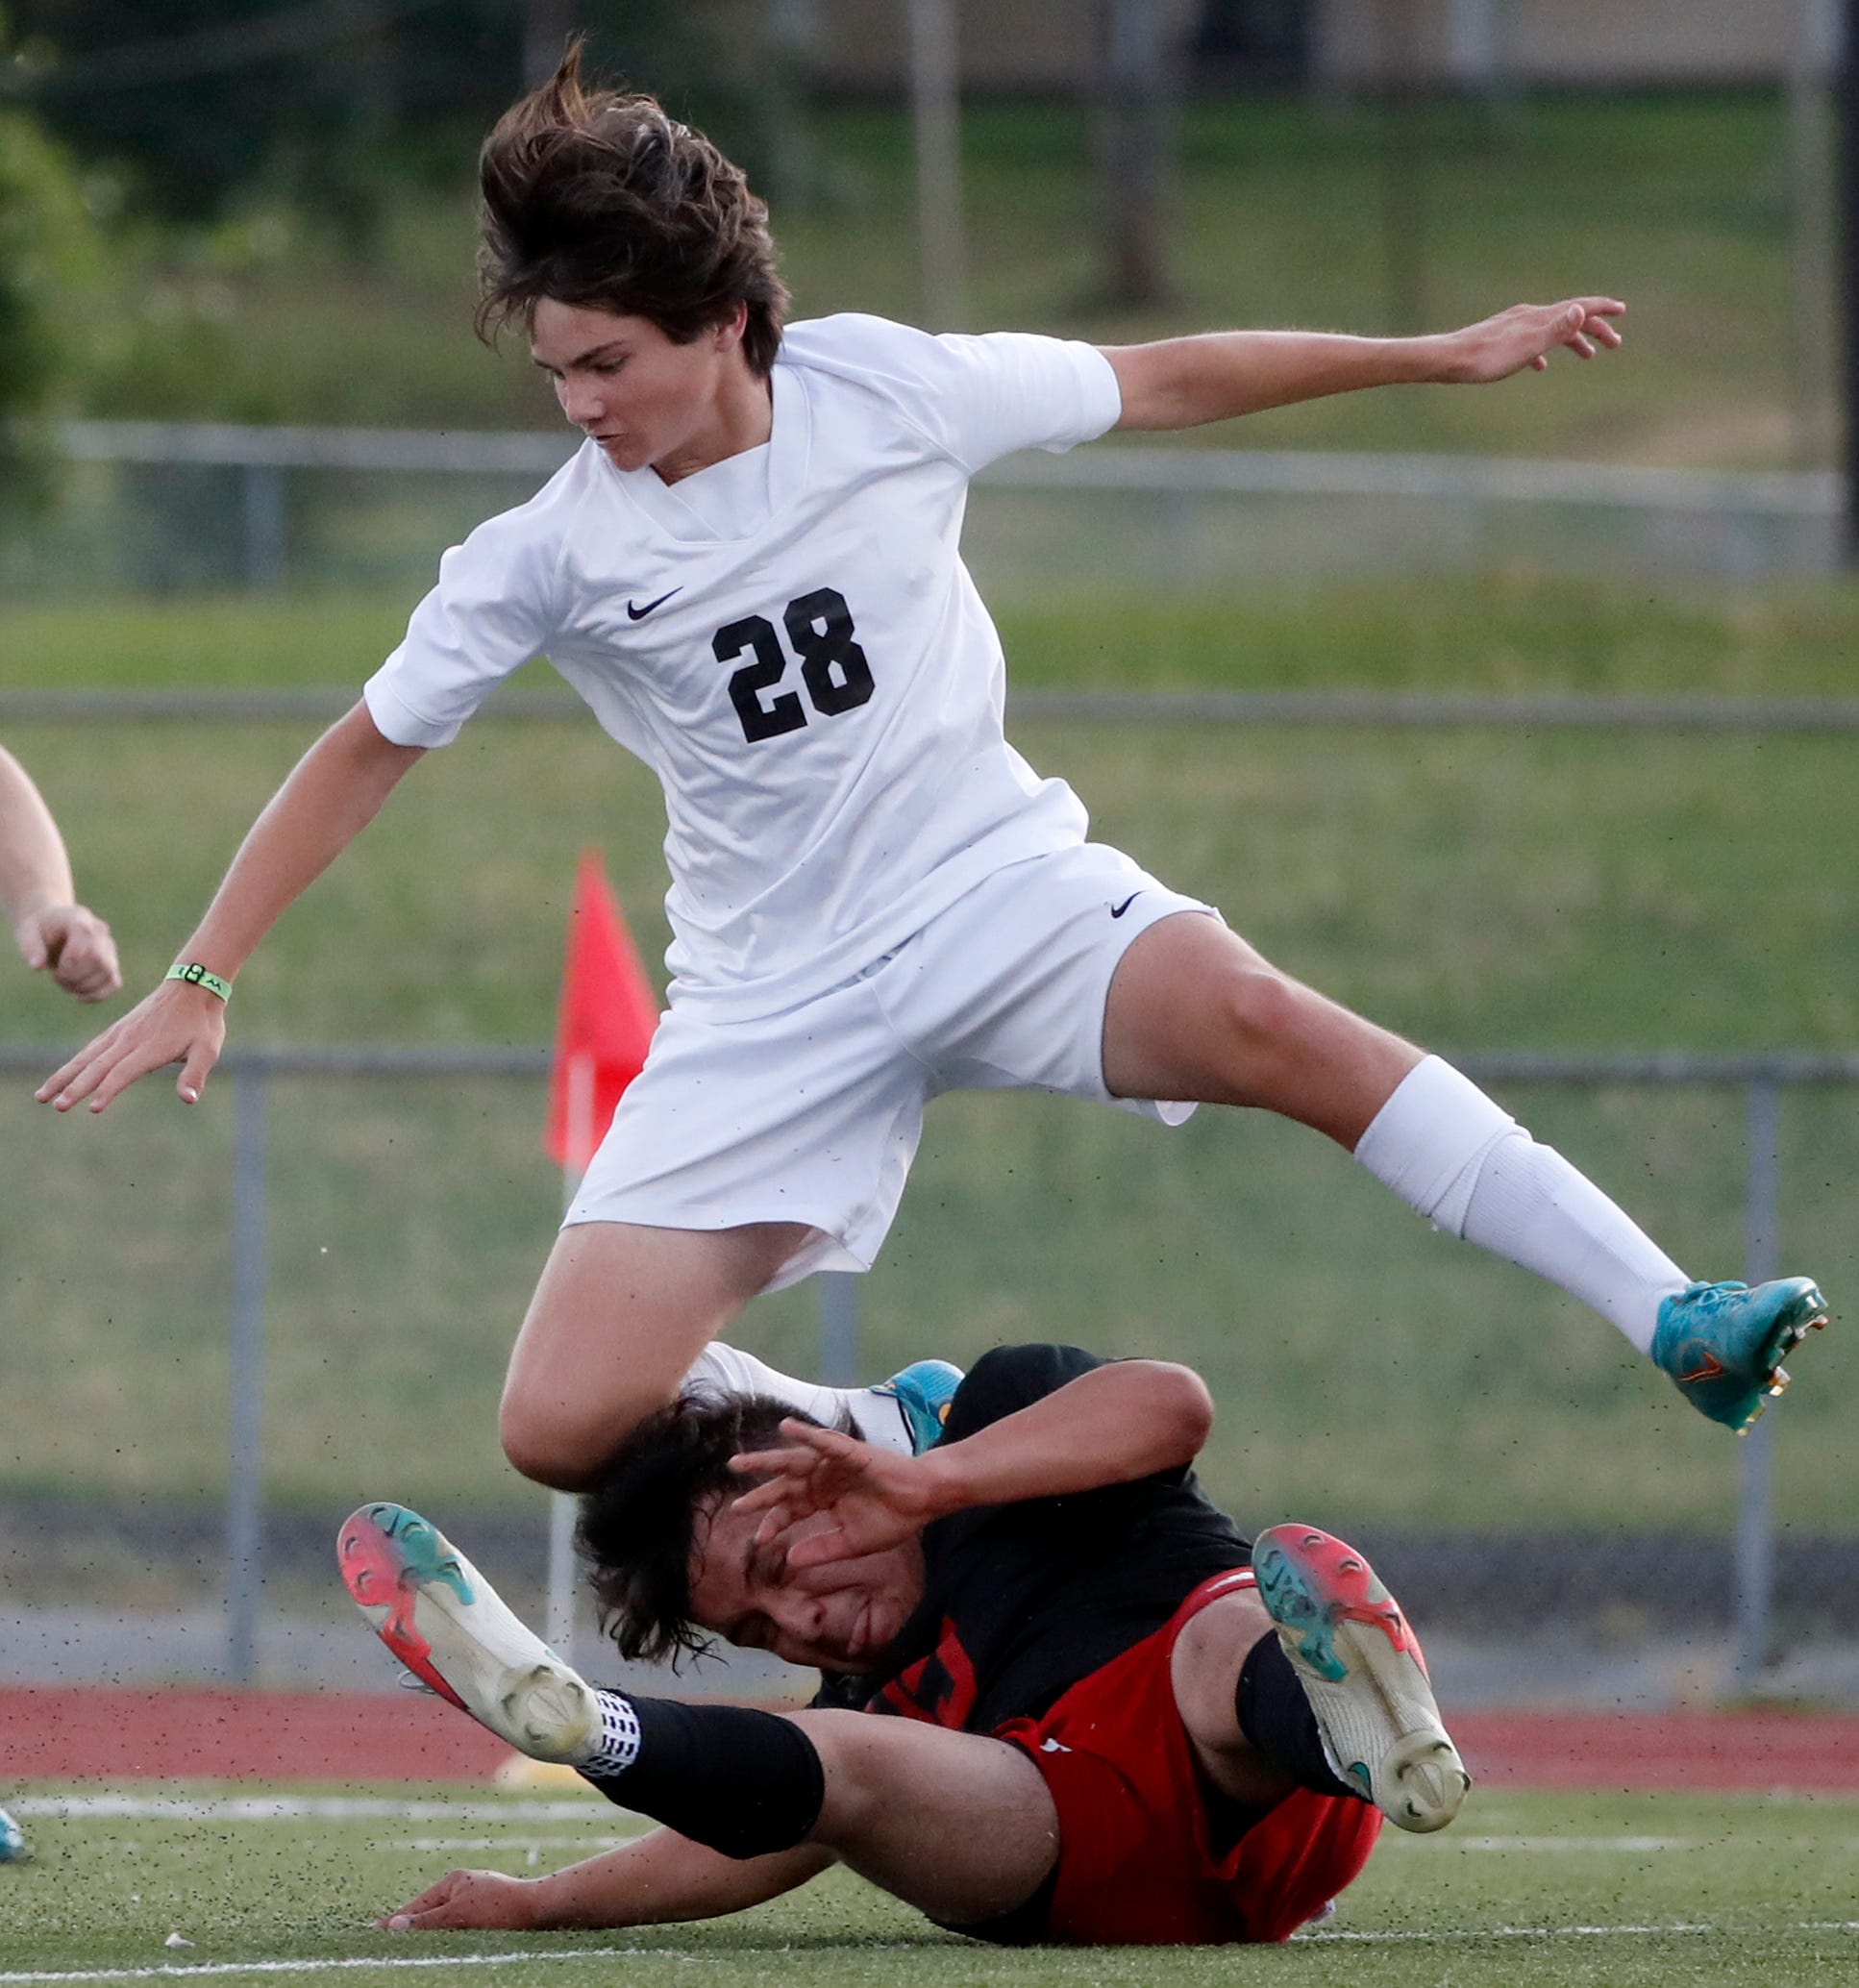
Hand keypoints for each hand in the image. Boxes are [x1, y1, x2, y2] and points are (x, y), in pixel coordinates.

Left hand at [15, 903, 120, 1002]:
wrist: (55, 926)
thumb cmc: (41, 929)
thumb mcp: (27, 932)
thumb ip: (30, 947)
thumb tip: (37, 966)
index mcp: (80, 919)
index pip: (86, 935)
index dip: (73, 957)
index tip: (56, 970)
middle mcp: (101, 933)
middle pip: (99, 959)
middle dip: (75, 976)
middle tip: (56, 977)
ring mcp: (109, 950)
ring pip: (107, 974)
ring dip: (83, 987)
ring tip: (65, 985)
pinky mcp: (111, 965)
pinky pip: (114, 984)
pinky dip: (97, 995)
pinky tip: (78, 995)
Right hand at [37, 976, 227, 1112]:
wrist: (193, 986)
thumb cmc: (203, 1022)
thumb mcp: (207, 1049)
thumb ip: (195, 1075)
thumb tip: (188, 1099)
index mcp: (151, 1047)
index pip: (124, 1072)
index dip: (109, 1089)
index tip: (93, 1107)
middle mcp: (130, 1040)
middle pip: (98, 1067)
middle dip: (76, 1087)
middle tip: (56, 1106)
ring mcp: (120, 1034)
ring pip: (86, 1058)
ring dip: (64, 1076)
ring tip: (42, 1095)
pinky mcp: (116, 1030)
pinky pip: (90, 1049)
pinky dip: (73, 1064)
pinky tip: (61, 1077)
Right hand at [380, 1867, 543, 1931]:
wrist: (541, 1909)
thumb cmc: (502, 1908)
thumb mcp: (459, 1915)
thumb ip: (427, 1922)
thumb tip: (394, 1926)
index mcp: (453, 1881)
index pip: (416, 1907)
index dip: (396, 1922)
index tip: (373, 1933)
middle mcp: (462, 1887)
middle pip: (427, 1913)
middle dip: (409, 1928)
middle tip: (383, 1942)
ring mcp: (474, 1900)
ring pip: (442, 1921)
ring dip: (427, 1933)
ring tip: (405, 1946)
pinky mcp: (486, 1914)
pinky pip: (456, 1927)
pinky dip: (444, 1936)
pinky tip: (439, 1946)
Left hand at [730, 1420, 947, 1569]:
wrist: (923, 1502)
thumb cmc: (891, 1519)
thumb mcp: (851, 1542)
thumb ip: (822, 1549)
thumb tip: (789, 1560)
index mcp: (824, 1497)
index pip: (790, 1509)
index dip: (774, 1522)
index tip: (759, 1539)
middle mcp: (824, 1478)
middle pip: (784, 1484)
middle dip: (759, 1492)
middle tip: (734, 1504)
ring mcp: (835, 1463)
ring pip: (794, 1460)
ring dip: (767, 1460)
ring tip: (740, 1463)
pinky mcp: (851, 1453)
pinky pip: (825, 1442)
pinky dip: (806, 1434)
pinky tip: (786, 1428)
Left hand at [1438, 296, 1623, 382]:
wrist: (1449, 360)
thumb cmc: (1487, 359)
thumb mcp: (1528, 347)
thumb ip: (1556, 329)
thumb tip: (1582, 309)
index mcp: (1539, 317)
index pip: (1578, 307)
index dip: (1602, 309)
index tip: (1622, 311)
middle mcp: (1529, 316)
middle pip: (1569, 318)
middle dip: (1595, 329)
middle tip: (1615, 343)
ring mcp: (1514, 327)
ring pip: (1551, 330)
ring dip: (1573, 341)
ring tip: (1587, 355)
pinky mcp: (1500, 339)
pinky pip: (1530, 343)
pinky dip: (1544, 351)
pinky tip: (1540, 367)